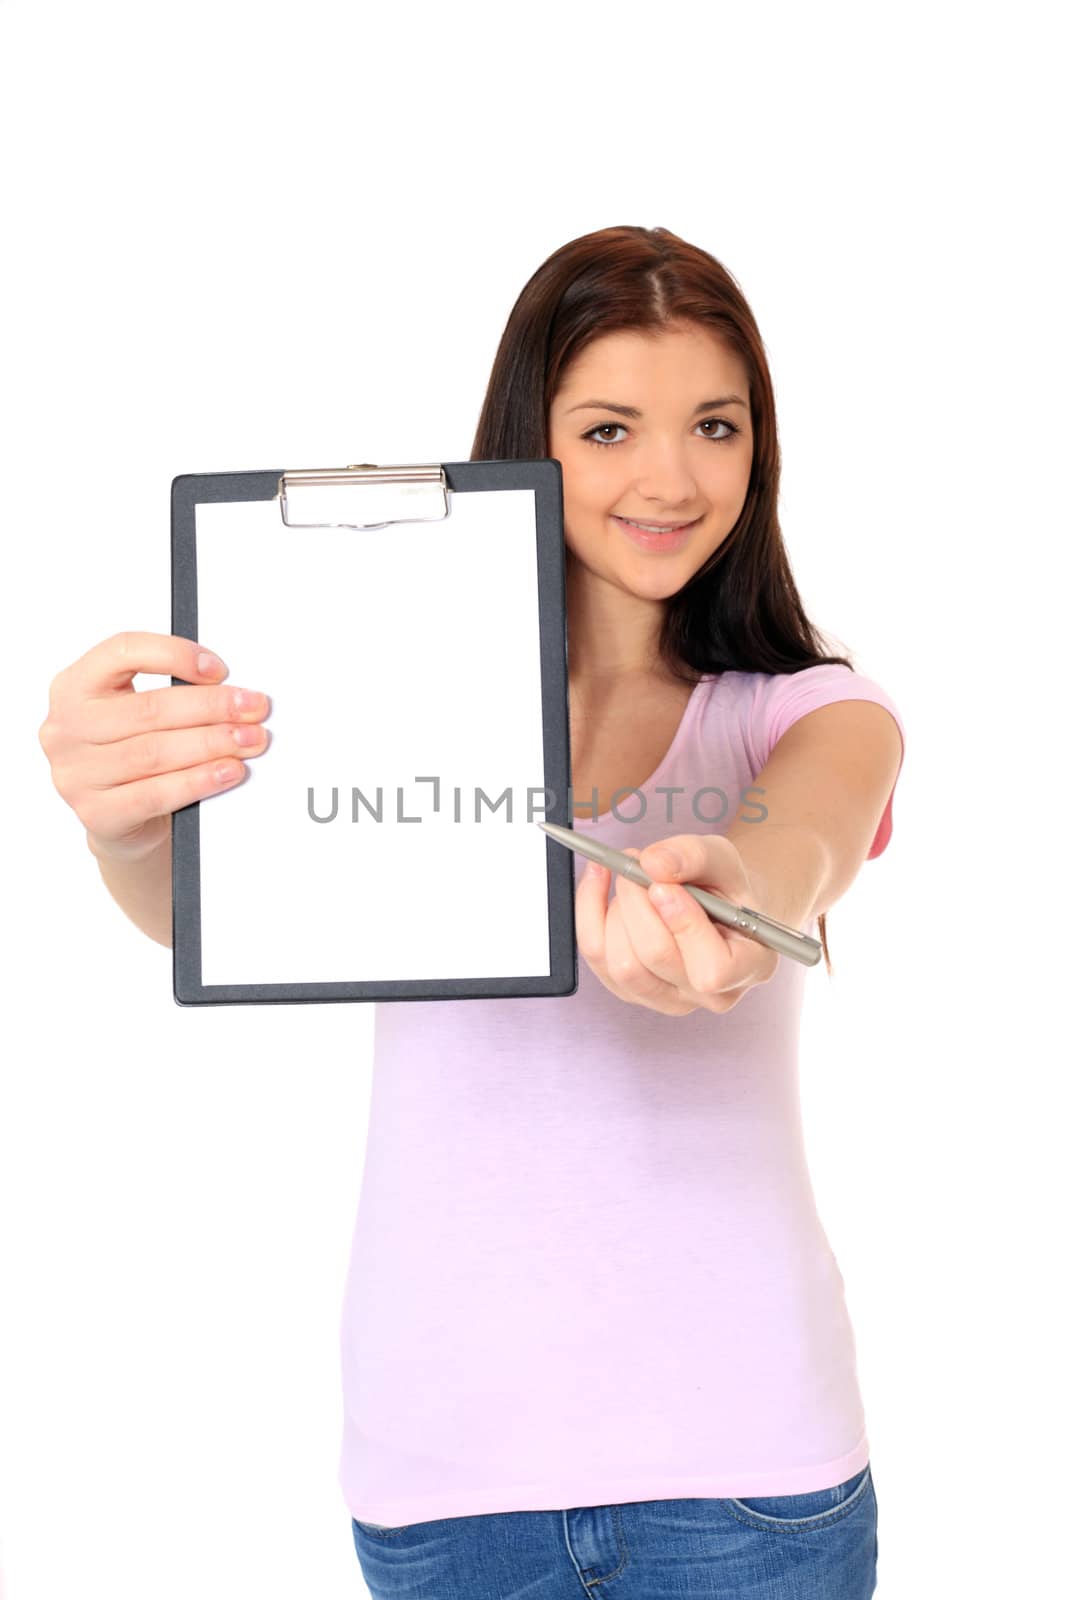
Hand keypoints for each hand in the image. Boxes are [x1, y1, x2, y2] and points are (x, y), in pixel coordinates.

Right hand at [38, 631, 271, 861]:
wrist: (121, 820)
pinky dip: (199, 781)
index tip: (219, 669)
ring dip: (212, 744)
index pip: (123, 652)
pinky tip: (227, 772)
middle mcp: (67, 727)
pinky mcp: (97, 813)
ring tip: (249, 740)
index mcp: (74, 686)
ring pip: (155, 752)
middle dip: (211, 707)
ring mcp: (76, 774)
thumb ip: (170, 693)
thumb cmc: (134, 753)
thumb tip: (230, 690)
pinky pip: (156, 794)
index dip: (175, 655)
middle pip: (149, 709)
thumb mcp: (138, 714)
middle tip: (252, 708)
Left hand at [575, 832, 779, 1015]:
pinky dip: (590, 913)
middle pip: (656, 959)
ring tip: (629, 875)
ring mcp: (669, 999)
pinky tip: (600, 882)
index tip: (664, 886)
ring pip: (622, 965)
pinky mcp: (632, 991)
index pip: (713, 970)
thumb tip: (652, 864)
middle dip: (637, 903)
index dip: (683, 927)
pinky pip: (597, 957)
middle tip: (636, 863)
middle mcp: (712, 995)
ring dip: (616, 909)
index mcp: (750, 967)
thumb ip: (695, 855)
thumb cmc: (726, 886)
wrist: (716, 904)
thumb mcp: (724, 859)